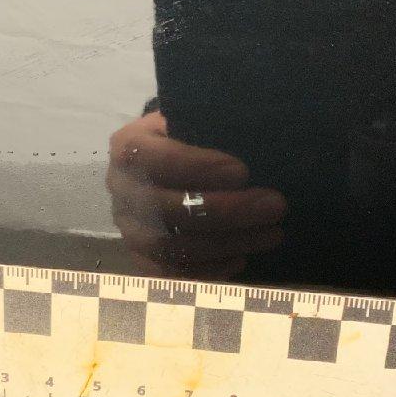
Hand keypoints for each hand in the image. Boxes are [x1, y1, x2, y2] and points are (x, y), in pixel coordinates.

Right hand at [107, 111, 286, 279]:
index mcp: (129, 148)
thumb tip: (254, 138)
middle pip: (168, 210)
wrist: (166, 164)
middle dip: (228, 211)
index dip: (198, 168)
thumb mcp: (194, 121)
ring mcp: (128, 229)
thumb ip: (212, 127)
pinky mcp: (142, 259)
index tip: (243, 172)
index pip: (156, 160)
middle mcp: (121, 190)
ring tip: (272, 233)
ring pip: (172, 248)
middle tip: (275, 205)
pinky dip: (210, 270)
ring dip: (227, 244)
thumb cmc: (189, 140)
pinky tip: (243, 257)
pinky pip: (172, 275)